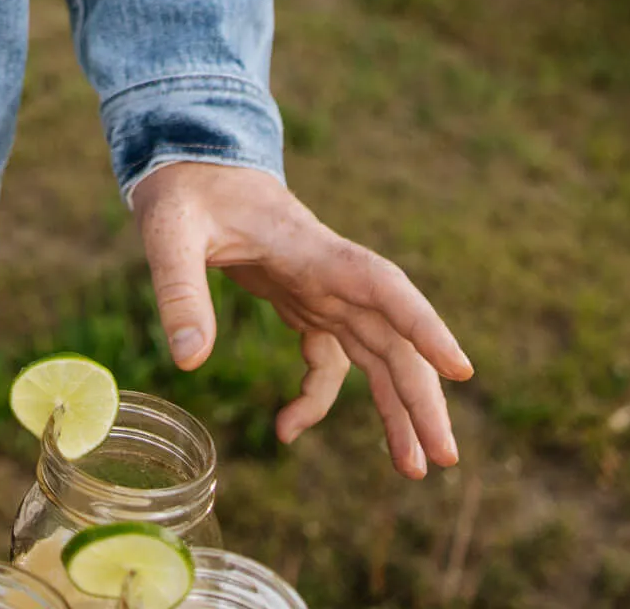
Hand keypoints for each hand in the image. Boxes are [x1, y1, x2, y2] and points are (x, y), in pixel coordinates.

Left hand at [131, 162, 471, 477]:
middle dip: (420, 396)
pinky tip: (286, 429)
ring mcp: (321, 289)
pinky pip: (328, 358)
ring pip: (375, 353)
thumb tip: (189, 360)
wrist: (190, 159)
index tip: (460, 369)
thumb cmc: (183, 188)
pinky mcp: (304, 301)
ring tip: (412, 469)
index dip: (423, 325)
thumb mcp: (169, 231)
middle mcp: (329, 272)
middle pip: (392, 337)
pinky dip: (317, 397)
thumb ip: (179, 288)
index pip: (381, 285)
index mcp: (311, 248)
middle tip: (442, 459)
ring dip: (394, 408)